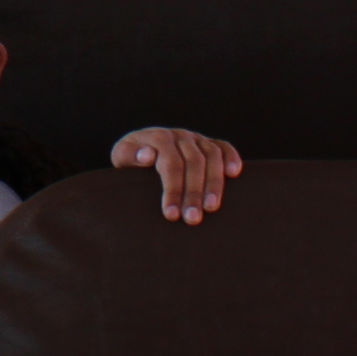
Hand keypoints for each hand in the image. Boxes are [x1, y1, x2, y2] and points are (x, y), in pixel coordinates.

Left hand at [112, 127, 239, 222]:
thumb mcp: (121, 156)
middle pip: (193, 162)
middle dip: (193, 193)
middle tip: (193, 219)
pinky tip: (234, 173)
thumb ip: (129, 156)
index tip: (171, 215)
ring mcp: (195, 138)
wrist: (140, 146)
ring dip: (214, 183)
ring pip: (211, 156)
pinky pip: (223, 147)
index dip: (173, 190)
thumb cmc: (131, 159)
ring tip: (212, 209)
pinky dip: (231, 157)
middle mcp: (179, 136)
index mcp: (158, 138)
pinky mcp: (208, 143)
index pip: (170, 163)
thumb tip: (147, 156)